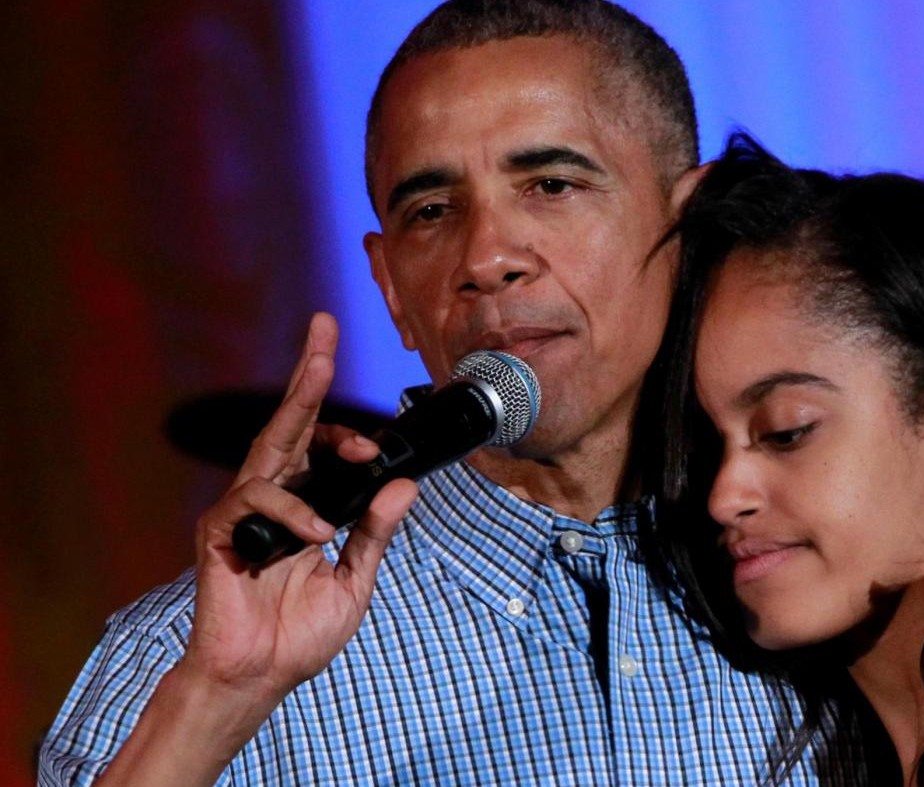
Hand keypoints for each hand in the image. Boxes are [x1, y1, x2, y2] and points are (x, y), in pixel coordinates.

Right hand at [185, 312, 416, 701]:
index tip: (380, 443)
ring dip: (310, 424)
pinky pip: (254, 500)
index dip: (348, 431)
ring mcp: (244, 510)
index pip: (320, 445)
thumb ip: (376, 533)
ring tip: (360, 452)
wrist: (261, 674)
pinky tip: (317, 534)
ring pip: (270, 445)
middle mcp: (273, 496)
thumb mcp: (355, 578)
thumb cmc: (300, 632)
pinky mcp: (222, 532)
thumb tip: (404, 487)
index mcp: (306, 503)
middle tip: (324, 327)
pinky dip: (292, 511)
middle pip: (290, 421)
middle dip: (308, 372)